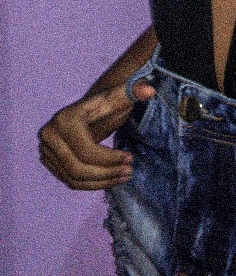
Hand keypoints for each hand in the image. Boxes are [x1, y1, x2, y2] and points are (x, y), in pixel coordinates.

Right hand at [38, 79, 154, 189]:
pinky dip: (92, 184)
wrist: (87, 113)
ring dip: (102, 181)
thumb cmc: (105, 106)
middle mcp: (49, 136)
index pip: (86, 150)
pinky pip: (70, 181)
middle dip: (107, 173)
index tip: (131, 158)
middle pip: (78, 167)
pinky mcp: (49, 162)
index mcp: (65, 119)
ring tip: (124, 177)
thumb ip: (134, 91)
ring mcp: (46, 150)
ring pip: (74, 178)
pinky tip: (110, 179)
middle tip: (129, 172)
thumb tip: (150, 90)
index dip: (110, 159)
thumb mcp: (119, 97)